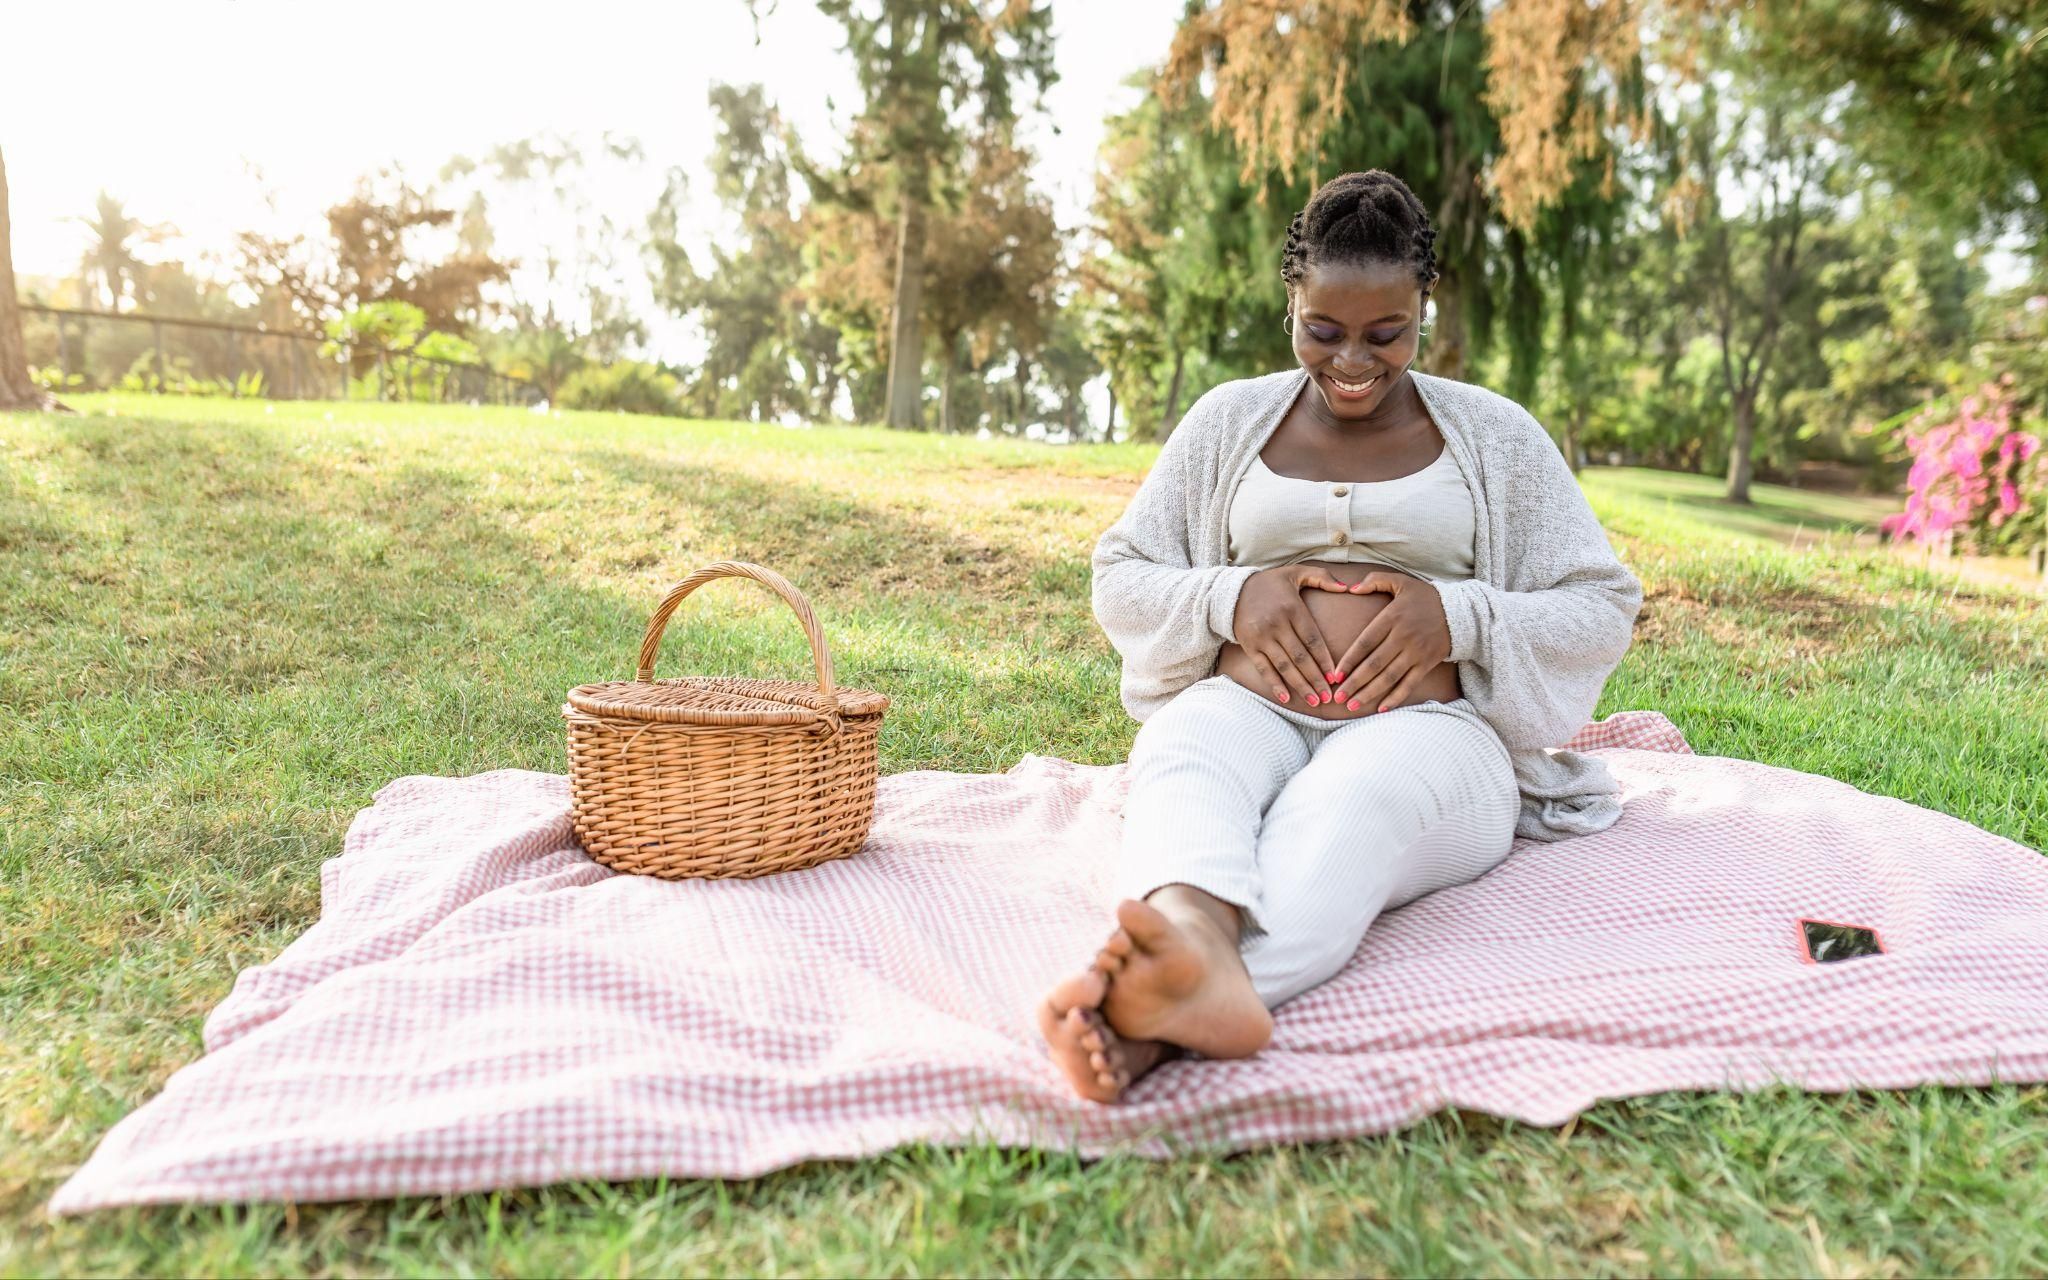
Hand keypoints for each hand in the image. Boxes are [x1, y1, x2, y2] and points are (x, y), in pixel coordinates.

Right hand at [1228, 564, 1360, 705]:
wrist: (1231, 590)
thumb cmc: (1270, 583)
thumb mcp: (1296, 572)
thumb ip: (1323, 577)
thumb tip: (1349, 587)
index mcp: (1292, 608)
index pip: (1313, 639)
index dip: (1324, 660)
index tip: (1336, 676)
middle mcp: (1277, 624)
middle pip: (1301, 657)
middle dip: (1316, 679)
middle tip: (1329, 697)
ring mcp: (1262, 637)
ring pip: (1285, 666)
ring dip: (1300, 686)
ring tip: (1314, 701)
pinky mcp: (1250, 646)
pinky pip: (1264, 668)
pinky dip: (1275, 684)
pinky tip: (1286, 697)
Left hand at [1330, 572, 1453, 712]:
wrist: (1461, 611)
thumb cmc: (1425, 597)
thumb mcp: (1400, 581)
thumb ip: (1374, 580)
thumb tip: (1350, 589)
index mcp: (1392, 617)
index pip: (1365, 642)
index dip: (1349, 660)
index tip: (1334, 675)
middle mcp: (1403, 637)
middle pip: (1374, 664)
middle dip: (1354, 683)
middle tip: (1337, 698)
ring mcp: (1416, 652)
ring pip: (1389, 677)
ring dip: (1369, 693)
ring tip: (1351, 706)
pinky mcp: (1427, 664)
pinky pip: (1409, 684)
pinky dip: (1396, 697)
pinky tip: (1381, 709)